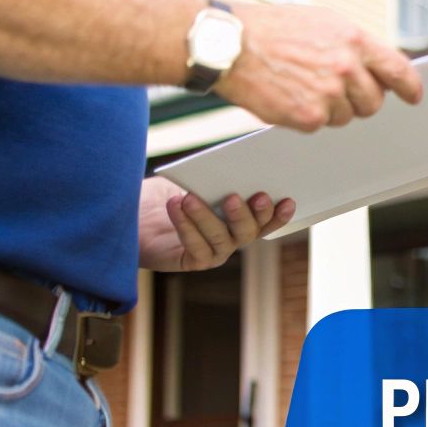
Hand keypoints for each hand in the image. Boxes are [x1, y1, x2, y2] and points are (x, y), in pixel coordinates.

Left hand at [138, 176, 295, 272]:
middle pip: (248, 231)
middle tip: (234, 197)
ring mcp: (215, 253)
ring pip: (221, 238)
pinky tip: (175, 206)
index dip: (279, 214)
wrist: (140, 212)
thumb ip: (216, 178)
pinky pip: (195, 247)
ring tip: (190, 198)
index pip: (268, 220)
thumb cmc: (173, 191)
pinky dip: (185, 225)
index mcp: (243, 218)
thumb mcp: (197, 179)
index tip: (287, 199)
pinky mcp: (192, 262)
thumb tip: (232, 165)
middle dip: (244, 214)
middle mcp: (234, 238)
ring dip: (206, 217)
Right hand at [216, 4, 423, 131]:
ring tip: (302, 86)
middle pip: (373, 101)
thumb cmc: (272, 30)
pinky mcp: (309, 117)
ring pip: (346, 116)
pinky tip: (289, 96)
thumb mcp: (321, 22)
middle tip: (335, 90)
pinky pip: (321, 126)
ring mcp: (329, 94)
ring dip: (330, 109)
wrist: (230, 45)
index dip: (409, 87)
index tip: (413, 96)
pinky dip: (307, 117)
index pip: (398, 69)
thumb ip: (352, 44)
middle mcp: (346, 67)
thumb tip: (374, 65)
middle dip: (359, 100)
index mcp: (354, 39)